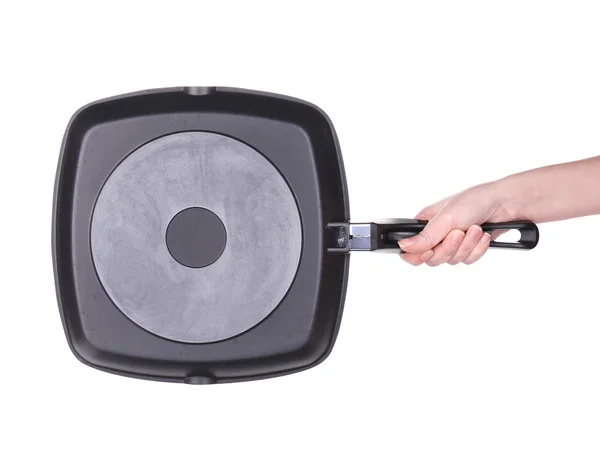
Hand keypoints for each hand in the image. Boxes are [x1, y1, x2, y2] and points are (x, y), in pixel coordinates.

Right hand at [399, 182, 513, 265]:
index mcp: (425, 223)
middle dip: (449, 248)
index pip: (410, 249)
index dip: (417, 255)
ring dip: (467, 246)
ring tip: (475, 229)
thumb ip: (426, 236)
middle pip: (432, 258)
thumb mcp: (447, 218)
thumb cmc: (476, 201)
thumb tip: (403, 245)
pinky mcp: (468, 248)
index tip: (430, 251)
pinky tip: (483, 236)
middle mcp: (437, 234)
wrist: (507, 204)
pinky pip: (467, 260)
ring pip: (451, 260)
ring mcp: (453, 242)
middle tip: (459, 233)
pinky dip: (477, 250)